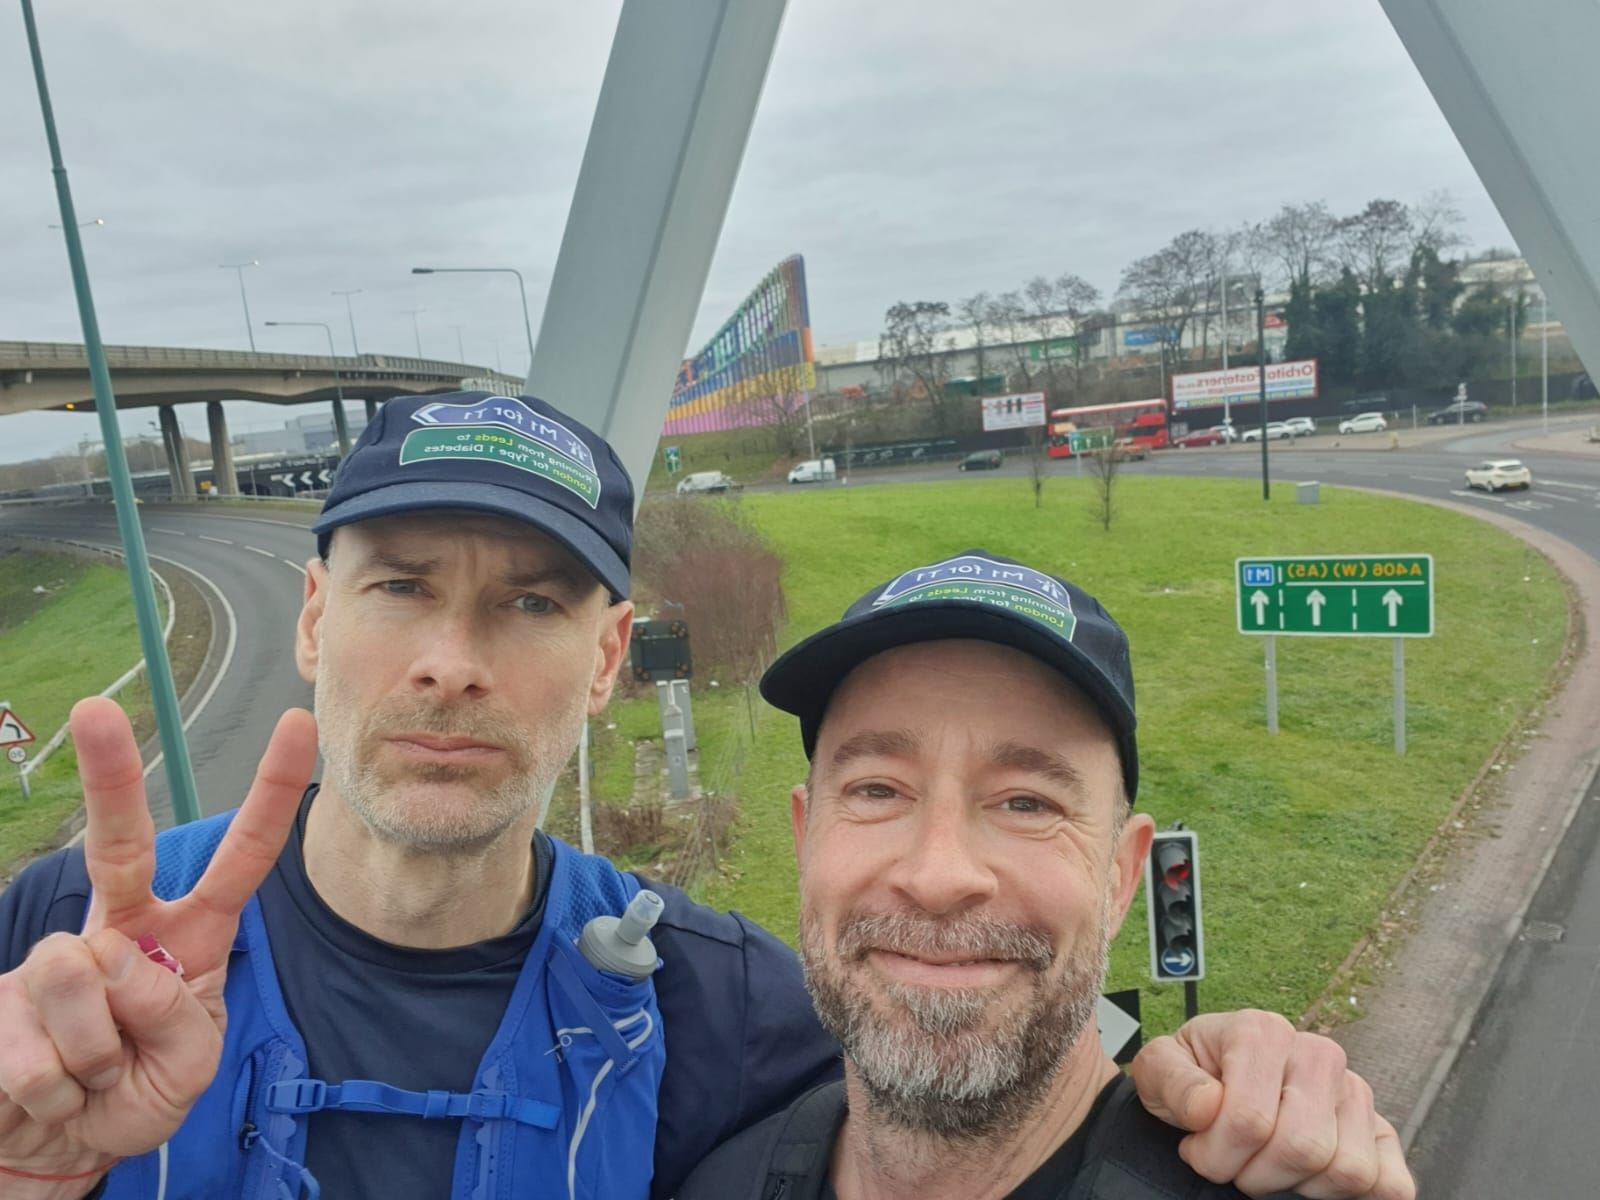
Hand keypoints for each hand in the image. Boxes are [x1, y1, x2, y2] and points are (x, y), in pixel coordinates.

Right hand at [0, 698, 315, 1185]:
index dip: (272, 794)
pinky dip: (55, 1088)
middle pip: (122, 846)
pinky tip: (53, 1090)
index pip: (243, 858)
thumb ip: (180, 1019)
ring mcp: (57, 958)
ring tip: (94, 1075)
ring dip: (96, 1053)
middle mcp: (123, 930)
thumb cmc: (139, 1091)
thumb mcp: (191, 1069)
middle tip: (94, 709)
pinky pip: (36, 1043)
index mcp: (190, 935)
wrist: (59, 1146)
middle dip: (111, 776)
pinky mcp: (0, 999)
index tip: (298, 723)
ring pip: (79, 974)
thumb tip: (118, 964)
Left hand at [1130, 1010, 1413, 1199]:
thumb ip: (1171, 1082)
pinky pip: (1390, 1183)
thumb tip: (1208, 1106)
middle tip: (1232, 1164)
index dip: (1216, 1155)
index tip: (1197, 1149)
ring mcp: (1354, 1092)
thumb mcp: (1158, 1070)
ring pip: (1346, 1170)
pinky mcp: (1380, 1131)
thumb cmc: (1191, 1076)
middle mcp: (1317, 1054)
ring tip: (1267, 1165)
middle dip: (1255, 1174)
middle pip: (1302, 1148)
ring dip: (1297, 1185)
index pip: (1250, 1121)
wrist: (1216, 1076)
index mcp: (1262, 1032)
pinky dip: (1352, 1197)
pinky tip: (1309, 1180)